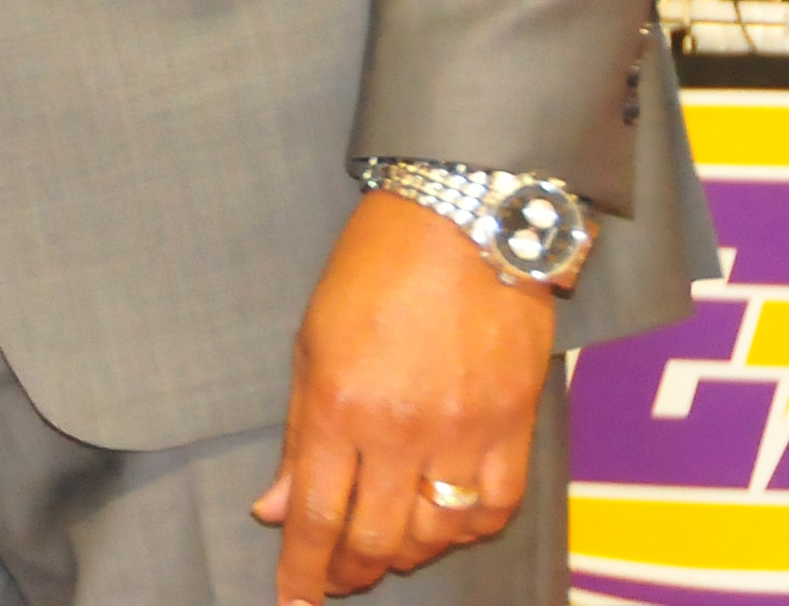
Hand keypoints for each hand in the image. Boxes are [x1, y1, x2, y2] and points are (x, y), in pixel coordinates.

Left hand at [254, 193, 553, 600]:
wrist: (464, 221)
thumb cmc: (375, 269)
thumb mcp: (311, 343)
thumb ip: (299, 436)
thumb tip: (275, 509)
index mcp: (338, 405)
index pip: (315, 517)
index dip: (302, 570)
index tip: (293, 599)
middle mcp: (400, 431)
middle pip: (374, 539)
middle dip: (349, 572)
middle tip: (337, 579)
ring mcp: (463, 432)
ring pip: (433, 535)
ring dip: (404, 554)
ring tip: (385, 551)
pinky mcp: (513, 426)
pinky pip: (493, 509)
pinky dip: (465, 530)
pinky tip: (443, 525)